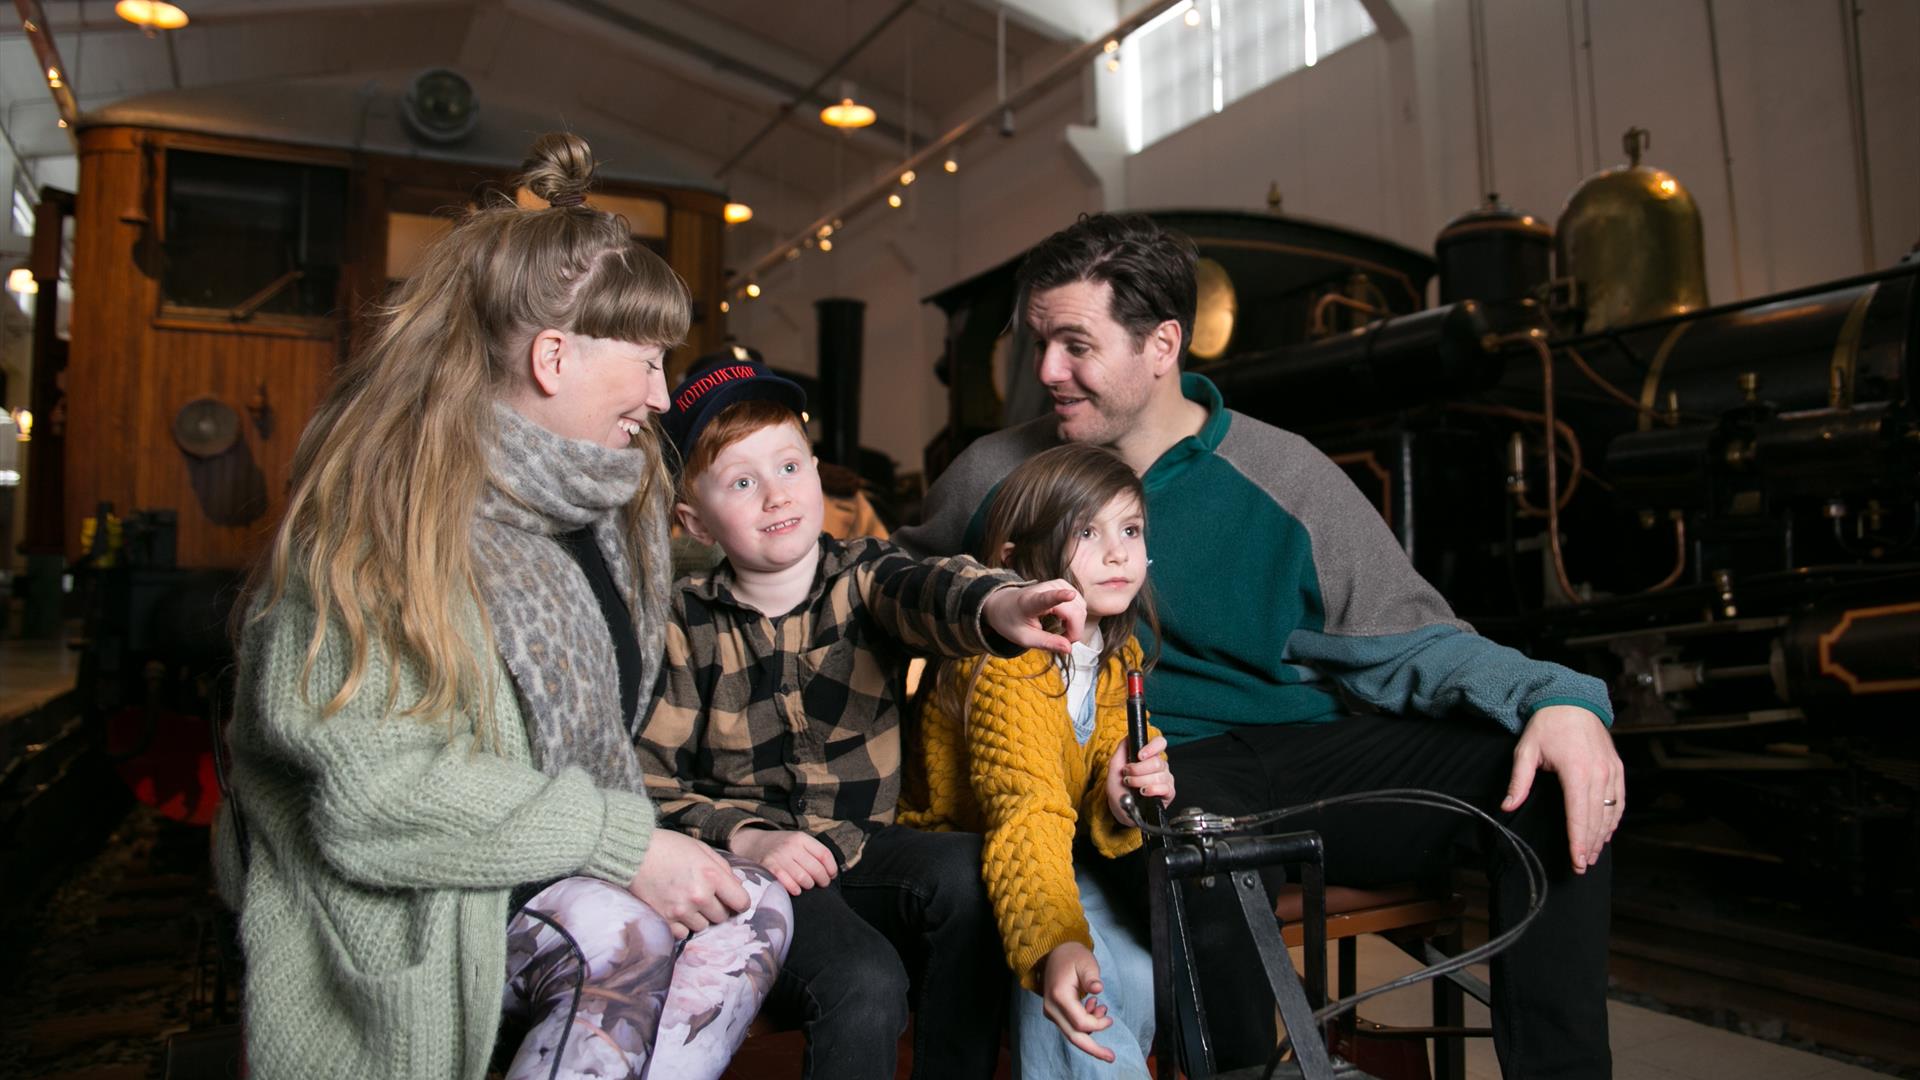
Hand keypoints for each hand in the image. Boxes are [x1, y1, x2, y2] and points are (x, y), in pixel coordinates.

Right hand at [628, 830, 750, 938]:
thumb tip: (737, 886)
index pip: (741, 902)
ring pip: (703, 927)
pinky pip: (684, 933)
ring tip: (687, 901)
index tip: (731, 899)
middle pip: (722, 917)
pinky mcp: (665, 920)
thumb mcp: (701, 849)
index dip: (738, 902)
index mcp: (712, 876)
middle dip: (717, 908)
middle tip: (704, 896)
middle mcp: (699, 896)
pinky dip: (682, 925)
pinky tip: (676, 910)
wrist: (633, 854)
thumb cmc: (669, 847)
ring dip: (699, 917)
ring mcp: (681, 911)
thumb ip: (723, 868)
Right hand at [729, 827, 839, 895]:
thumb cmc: (781, 848)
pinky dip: (795, 889)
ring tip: (807, 885)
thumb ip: (813, 853)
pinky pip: (788, 883)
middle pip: (816, 869)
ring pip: (804, 878)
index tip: (831, 875)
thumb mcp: (797, 843)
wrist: (753, 844)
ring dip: (809, 886)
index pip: (824, 855)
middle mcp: (791, 846)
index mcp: (801, 838)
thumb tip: (832, 873)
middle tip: (821, 884)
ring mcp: (779, 857)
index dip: (831, 868)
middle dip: (822, 880)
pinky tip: (796, 890)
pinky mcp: (769, 869)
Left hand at [983, 579, 1086, 654]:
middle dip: (1074, 631)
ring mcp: (1057, 584)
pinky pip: (1080, 604)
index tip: (1070, 595)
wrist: (1004, 604)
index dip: (1060, 596)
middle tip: (1060, 642)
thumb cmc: (1012, 621)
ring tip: (1060, 631)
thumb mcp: (1024, 638)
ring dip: (1076, 625)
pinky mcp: (1064, 584)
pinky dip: (1076, 617)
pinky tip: (1064, 621)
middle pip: (1074, 612)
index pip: (1047, 598)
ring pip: (1081, 608)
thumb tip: (1069, 649)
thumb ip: (1046, 643)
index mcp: (1030, 602)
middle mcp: (1046, 588)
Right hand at [1040, 942, 1114, 1061]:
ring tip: (1102, 1008)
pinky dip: (1085, 1025)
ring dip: (1091, 1029)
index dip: (1097, 1024)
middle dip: (1093, 1049)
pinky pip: (1070, 1027)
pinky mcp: (1054, 1013)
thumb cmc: (1073, 956)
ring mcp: (1051, 1012)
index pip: (1080, 1023)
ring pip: (1072, 1034)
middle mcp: (1051, 1008)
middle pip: (1073, 1037)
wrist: (1055, 952)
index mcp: (1059, 996)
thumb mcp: (1086, 963)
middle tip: (1111, 1057)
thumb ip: (1091, 977)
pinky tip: (1093, 1008)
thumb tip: (1098, 988)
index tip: (1110, 1017)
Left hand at [1106, 736, 1173, 825]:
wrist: (1120, 808)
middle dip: (1138, 769)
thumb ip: (1122, 749)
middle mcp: (1159, 767)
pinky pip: (1165, 788)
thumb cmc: (1118, 788)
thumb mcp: (1114, 766)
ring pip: (1159, 775)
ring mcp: (1165, 779)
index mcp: (1149, 757)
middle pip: (1157, 761)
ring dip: (1140, 781)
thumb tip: (1129, 736)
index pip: (1160, 743)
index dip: (1152, 747)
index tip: (1140, 755)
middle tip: (1128, 775)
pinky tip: (1144, 792)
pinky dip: (1152, 789)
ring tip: (1132, 785)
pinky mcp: (1168, 794)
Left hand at [1502, 705, 1623, 873]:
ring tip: (1593, 854)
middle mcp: (1599, 773)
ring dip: (1602, 835)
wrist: (1572, 700)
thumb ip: (1518, 781)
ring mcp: (1611, 771)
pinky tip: (1606, 832)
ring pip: (1610, 812)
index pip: (1578, 815)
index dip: (1577, 841)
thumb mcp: (1526, 751)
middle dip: (1589, 845)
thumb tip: (1507, 806)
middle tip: (1583, 866)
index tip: (1577, 861)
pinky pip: (1619, 799)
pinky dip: (1614, 818)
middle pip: (1596, 819)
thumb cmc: (1547, 725)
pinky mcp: (1617, 768)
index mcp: (1576, 771)